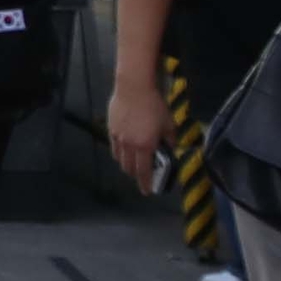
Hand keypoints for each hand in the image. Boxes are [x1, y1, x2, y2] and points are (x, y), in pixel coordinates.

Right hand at [106, 76, 166, 194]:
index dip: (146, 184)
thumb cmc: (155, 105)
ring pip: (120, 160)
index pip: (145, 172)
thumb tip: (169, 148)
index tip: (148, 192)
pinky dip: (120, 154)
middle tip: (143, 176)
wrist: (134, 88)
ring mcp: (118, 138)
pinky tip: (124, 151)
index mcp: (146, 146)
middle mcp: (130, 146)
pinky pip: (115, 148)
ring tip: (133, 164)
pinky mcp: (111, 130)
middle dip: (137, 176)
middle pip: (130, 168)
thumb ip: (169, 139)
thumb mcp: (169, 123)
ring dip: (127, 165)